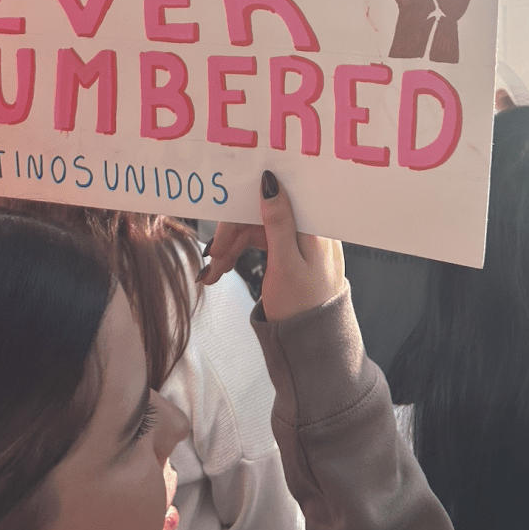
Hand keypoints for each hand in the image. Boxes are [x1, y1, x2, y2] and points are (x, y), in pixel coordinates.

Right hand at [199, 171, 344, 322]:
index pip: (273, 201)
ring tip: (214, 273)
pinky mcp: (295, 254)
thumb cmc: (302, 309)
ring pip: (259, 231)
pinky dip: (243, 254)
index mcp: (314, 227)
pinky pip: (264, 244)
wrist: (315, 347)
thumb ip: (279, 222)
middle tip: (213, 258)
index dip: (243, 210)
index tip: (221, 227)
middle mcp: (311, 229)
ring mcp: (303, 242)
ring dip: (233, 248)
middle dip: (233, 235)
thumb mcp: (286, 264)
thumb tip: (270, 182)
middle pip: (263, 216)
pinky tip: (225, 268)